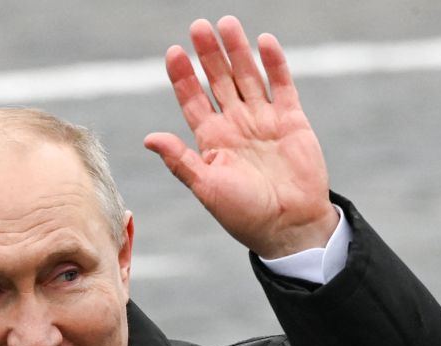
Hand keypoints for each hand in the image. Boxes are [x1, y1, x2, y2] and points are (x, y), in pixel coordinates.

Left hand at [144, 16, 337, 257]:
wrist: (288, 226)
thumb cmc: (243, 213)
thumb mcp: (205, 187)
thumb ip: (180, 160)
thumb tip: (148, 138)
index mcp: (211, 140)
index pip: (193, 99)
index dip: (183, 76)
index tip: (173, 53)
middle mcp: (235, 125)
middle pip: (219, 80)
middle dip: (208, 54)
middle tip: (198, 26)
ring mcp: (263, 120)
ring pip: (247, 76)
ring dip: (237, 51)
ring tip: (226, 24)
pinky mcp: (291, 121)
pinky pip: (282, 85)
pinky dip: (274, 64)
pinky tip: (264, 41)